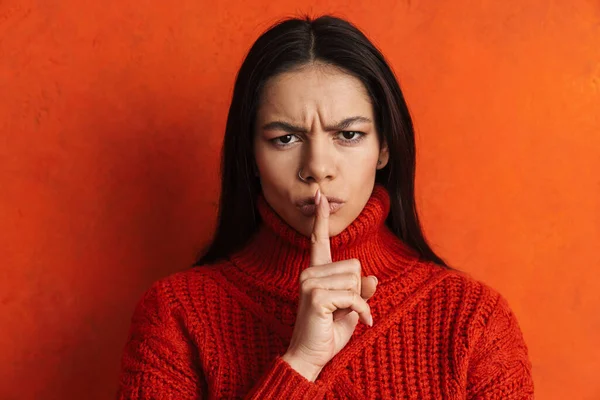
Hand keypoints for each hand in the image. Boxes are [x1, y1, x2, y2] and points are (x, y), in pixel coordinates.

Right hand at [282, 188, 377, 380]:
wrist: (310, 357)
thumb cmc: (328, 333)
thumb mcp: (350, 310)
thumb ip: (361, 292)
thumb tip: (374, 279)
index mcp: (315, 272)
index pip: (319, 240)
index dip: (321, 219)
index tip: (320, 196)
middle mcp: (309, 272)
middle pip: (355, 266)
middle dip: (358, 289)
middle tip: (346, 309)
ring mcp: (310, 283)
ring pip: (355, 280)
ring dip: (359, 301)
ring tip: (346, 316)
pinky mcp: (316, 297)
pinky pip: (355, 297)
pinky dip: (363, 312)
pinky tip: (361, 322)